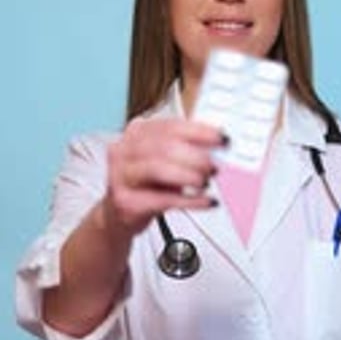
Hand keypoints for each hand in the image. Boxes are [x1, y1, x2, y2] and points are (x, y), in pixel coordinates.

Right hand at [105, 117, 224, 235]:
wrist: (118, 213)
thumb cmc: (146, 184)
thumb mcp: (162, 161)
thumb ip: (185, 150)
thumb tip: (217, 150)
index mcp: (137, 132)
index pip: (171, 126)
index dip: (200, 132)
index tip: (222, 139)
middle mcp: (124, 150)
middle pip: (164, 146)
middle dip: (195, 156)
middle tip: (214, 167)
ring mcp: (121, 175)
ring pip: (159, 169)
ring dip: (189, 176)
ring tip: (205, 183)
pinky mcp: (124, 201)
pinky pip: (163, 199)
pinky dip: (190, 201)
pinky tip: (206, 201)